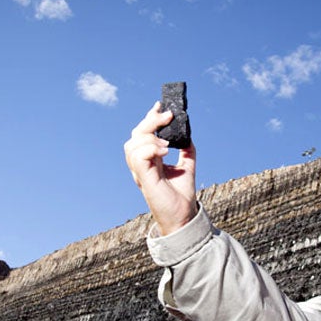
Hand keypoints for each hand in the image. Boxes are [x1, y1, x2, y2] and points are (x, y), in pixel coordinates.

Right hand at [123, 103, 197, 234]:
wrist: (183, 215)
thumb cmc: (181, 195)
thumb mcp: (186, 166)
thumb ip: (186, 149)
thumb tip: (188, 134)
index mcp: (149, 159)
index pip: (142, 133)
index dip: (149, 117)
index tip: (161, 105)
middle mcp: (141, 164)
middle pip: (136, 134)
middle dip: (151, 121)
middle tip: (168, 116)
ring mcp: (140, 171)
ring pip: (132, 143)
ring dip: (150, 136)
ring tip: (167, 145)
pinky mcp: (143, 178)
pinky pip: (138, 155)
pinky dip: (151, 148)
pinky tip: (165, 152)